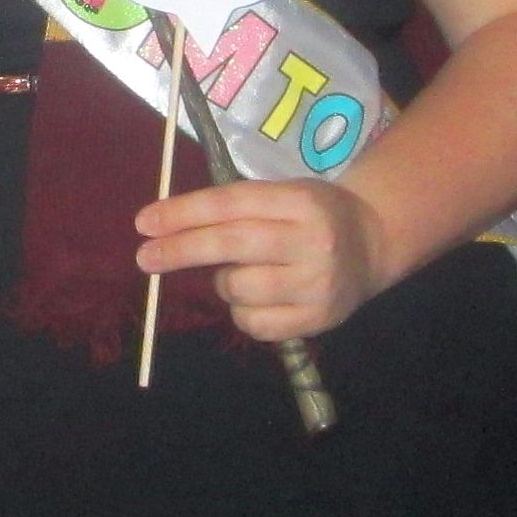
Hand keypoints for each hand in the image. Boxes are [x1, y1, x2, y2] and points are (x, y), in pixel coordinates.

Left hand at [134, 179, 387, 341]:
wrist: (373, 242)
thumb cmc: (311, 212)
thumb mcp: (281, 193)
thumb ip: (234, 208)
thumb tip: (166, 228)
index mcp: (298, 200)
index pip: (229, 204)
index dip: (182, 214)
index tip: (144, 223)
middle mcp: (312, 241)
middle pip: (231, 245)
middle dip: (181, 250)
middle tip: (144, 258)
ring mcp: (318, 284)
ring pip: (240, 289)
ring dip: (221, 283)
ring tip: (235, 273)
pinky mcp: (320, 320)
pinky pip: (257, 324)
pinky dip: (242, 312)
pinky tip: (253, 298)